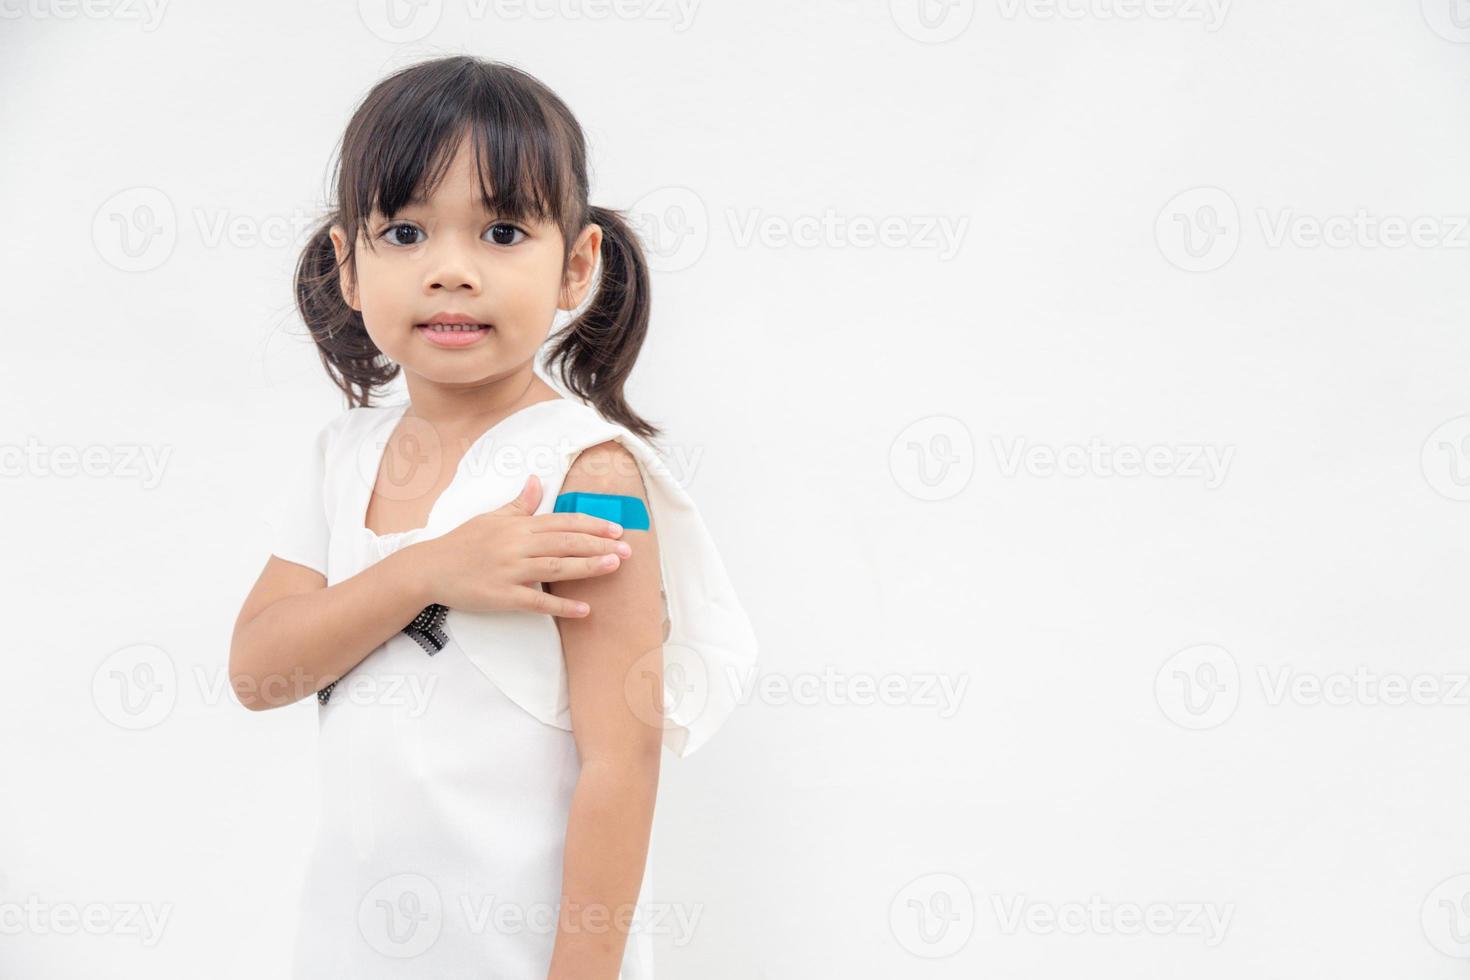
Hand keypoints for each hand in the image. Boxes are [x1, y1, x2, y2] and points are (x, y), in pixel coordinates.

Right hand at [406, 474, 630, 617]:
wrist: (429, 568)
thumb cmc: (462, 542)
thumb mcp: (491, 517)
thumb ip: (519, 503)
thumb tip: (536, 481)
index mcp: (517, 526)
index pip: (562, 522)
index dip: (592, 524)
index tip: (616, 528)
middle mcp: (517, 545)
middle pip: (565, 542)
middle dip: (599, 544)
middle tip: (628, 549)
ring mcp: (510, 571)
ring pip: (556, 567)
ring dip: (587, 567)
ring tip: (614, 567)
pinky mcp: (502, 596)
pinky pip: (536, 602)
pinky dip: (561, 606)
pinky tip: (585, 610)